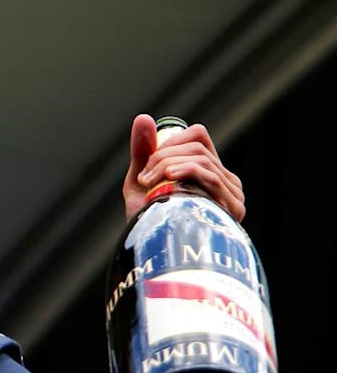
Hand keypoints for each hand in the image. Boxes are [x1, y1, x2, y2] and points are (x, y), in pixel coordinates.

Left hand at [122, 114, 244, 222]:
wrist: (152, 255)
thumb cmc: (148, 221)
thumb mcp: (140, 182)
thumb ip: (143, 151)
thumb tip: (143, 117)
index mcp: (208, 172)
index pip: (198, 137)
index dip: (171, 141)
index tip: (149, 163)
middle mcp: (225, 181)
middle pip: (197, 146)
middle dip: (162, 156)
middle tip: (145, 178)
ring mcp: (231, 194)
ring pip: (201, 158)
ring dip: (167, 165)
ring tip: (150, 184)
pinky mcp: (231, 207)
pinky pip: (209, 175)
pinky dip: (186, 170)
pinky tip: (168, 177)